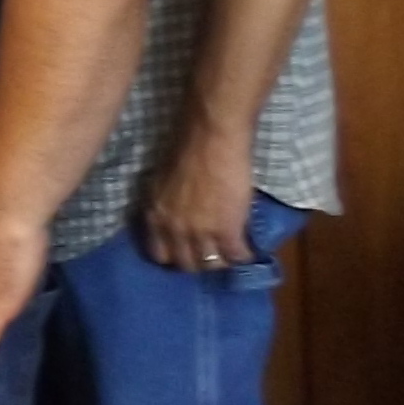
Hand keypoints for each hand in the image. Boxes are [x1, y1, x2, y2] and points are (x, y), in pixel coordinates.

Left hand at [135, 126, 261, 276]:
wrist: (211, 140)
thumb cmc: (186, 150)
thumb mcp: (162, 183)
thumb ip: (166, 204)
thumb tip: (174, 216)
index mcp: (155, 216)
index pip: (159, 254)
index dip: (174, 256)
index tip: (184, 253)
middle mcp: (173, 229)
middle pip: (185, 263)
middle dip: (198, 263)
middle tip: (210, 256)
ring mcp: (200, 233)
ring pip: (210, 264)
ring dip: (221, 261)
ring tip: (229, 255)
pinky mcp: (228, 231)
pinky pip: (236, 256)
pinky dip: (243, 256)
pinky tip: (248, 251)